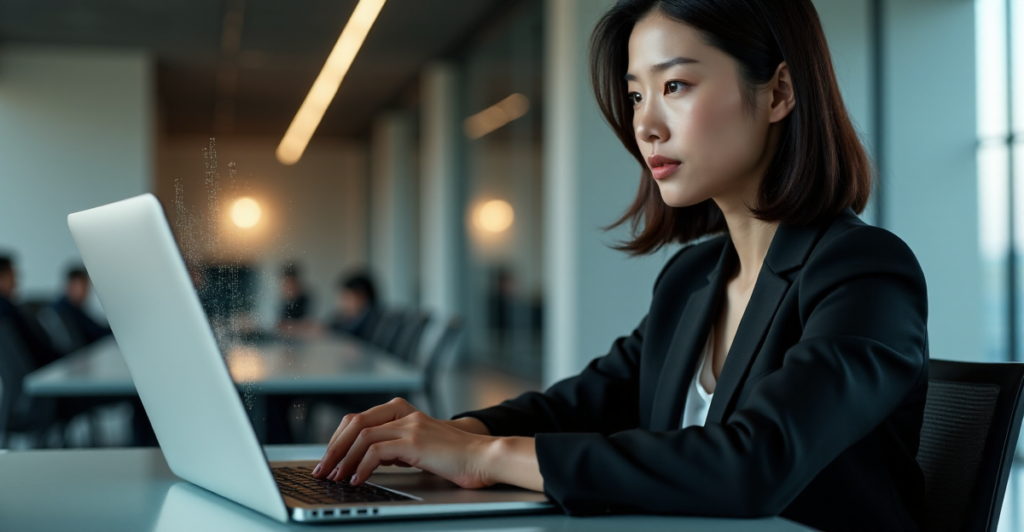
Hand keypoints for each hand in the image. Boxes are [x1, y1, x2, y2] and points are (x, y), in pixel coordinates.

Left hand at [312, 398, 497, 488]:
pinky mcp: (415, 441)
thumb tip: (369, 459)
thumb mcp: (420, 447)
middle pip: (354, 423)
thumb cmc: (457, 457)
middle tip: (322, 469)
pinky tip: (358, 479)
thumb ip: (397, 447)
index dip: (338, 439)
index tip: (329, 459)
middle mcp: (404, 413)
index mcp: (403, 411)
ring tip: (335, 477)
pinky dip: (361, 466)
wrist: (485, 457)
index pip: (358, 419)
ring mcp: (409, 425)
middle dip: (333, 448)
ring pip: (361, 435)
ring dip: (343, 458)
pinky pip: (376, 451)